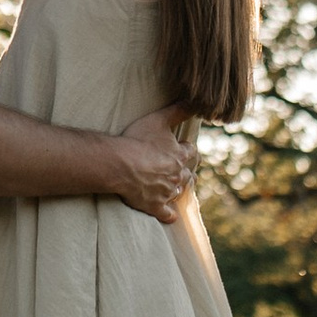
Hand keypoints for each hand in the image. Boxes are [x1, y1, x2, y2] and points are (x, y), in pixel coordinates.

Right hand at [111, 108, 195, 225]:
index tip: (182, 148)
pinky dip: (169, 214)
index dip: (186, 150)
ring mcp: (167, 192)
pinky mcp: (155, 206)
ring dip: (177, 189)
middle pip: (187, 175)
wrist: (120, 164)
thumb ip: (179, 110)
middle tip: (182, 171)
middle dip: (185, 172)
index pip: (191, 152)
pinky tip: (169, 214)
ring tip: (174, 188)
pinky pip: (167, 214)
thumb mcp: (159, 120)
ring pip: (178, 192)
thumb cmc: (138, 140)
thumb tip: (196, 102)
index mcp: (180, 156)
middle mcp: (177, 175)